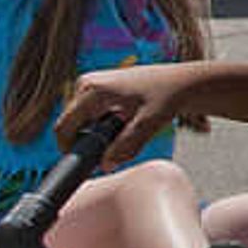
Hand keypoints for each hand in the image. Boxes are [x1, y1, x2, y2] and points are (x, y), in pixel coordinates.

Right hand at [68, 62, 193, 163]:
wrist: (183, 82)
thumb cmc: (168, 97)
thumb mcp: (148, 124)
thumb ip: (126, 146)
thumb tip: (105, 165)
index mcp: (91, 90)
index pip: (64, 127)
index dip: (69, 149)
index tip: (84, 163)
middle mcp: (86, 83)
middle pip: (71, 124)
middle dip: (86, 139)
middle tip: (112, 148)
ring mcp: (92, 83)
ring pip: (81, 119)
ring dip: (95, 131)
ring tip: (123, 131)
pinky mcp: (99, 85)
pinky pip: (89, 112)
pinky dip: (101, 122)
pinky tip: (122, 123)